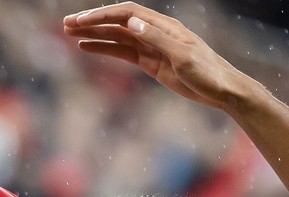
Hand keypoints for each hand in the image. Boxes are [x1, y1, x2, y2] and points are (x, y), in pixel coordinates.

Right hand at [63, 3, 254, 111]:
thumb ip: (156, 38)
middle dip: (92, 21)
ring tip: (69, 33)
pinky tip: (87, 47)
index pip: (127, 14)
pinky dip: (104, 48)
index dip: (102, 15)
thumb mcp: (182, 56)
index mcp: (164, 26)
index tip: (80, 21)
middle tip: (65, 24)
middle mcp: (155, 31)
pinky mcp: (151, 62)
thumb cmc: (208, 72)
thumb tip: (131, 23)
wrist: (223, 90)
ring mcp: (151, 46)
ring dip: (94, 33)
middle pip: (117, 21)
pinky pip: (122, 52)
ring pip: (117, 36)